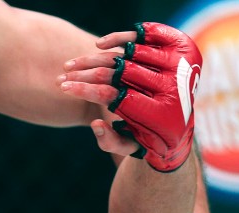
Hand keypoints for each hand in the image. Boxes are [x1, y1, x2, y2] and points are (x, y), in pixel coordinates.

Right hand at [59, 22, 201, 170]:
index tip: (64, 89)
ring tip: (68, 67)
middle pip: (112, 72)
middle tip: (61, 81)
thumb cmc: (147, 137)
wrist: (177, 119)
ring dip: (91, 60)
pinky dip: (118, 39)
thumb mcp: (129, 147)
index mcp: (150, 111)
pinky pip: (139, 41)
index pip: (109, 94)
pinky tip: (98, 45)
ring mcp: (161, 67)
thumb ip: (110, 142)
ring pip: (121, 56)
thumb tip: (95, 124)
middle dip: (82, 75)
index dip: (84, 90)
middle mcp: (158, 86)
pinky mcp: (162, 52)